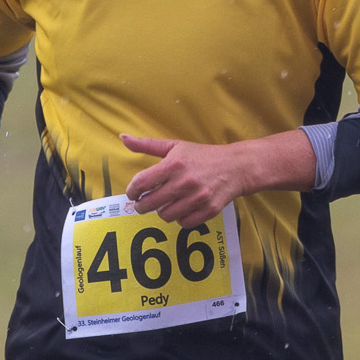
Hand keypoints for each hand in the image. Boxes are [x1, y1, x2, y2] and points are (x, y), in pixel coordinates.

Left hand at [121, 134, 244, 227]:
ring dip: (162, 211)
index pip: (140, 184)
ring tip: (166, 203)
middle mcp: (184, 182)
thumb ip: (147, 145)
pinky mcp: (208, 210)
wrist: (236, 166)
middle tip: (144, 203)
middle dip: (142, 205)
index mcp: (173, 165)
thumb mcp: (174, 146)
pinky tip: (182, 208)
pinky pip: (183, 223)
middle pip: (149, 204)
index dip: (132, 191)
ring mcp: (197, 198)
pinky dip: (180, 218)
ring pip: (165, 216)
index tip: (133, 193)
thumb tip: (123, 137)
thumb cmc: (201, 156)